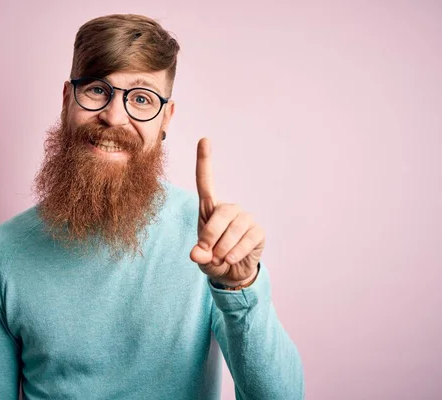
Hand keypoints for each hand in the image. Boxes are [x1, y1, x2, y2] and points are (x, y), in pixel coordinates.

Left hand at [189, 138, 264, 286]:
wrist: (232, 273)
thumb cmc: (213, 258)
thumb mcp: (201, 258)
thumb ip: (199, 254)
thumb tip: (198, 254)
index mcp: (210, 209)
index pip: (205, 182)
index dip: (204, 161)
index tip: (204, 139)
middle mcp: (229, 209)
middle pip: (221, 213)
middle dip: (210, 235)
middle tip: (207, 254)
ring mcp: (245, 219)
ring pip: (234, 229)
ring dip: (223, 248)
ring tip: (220, 259)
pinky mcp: (258, 231)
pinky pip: (247, 240)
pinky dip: (236, 252)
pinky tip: (231, 259)